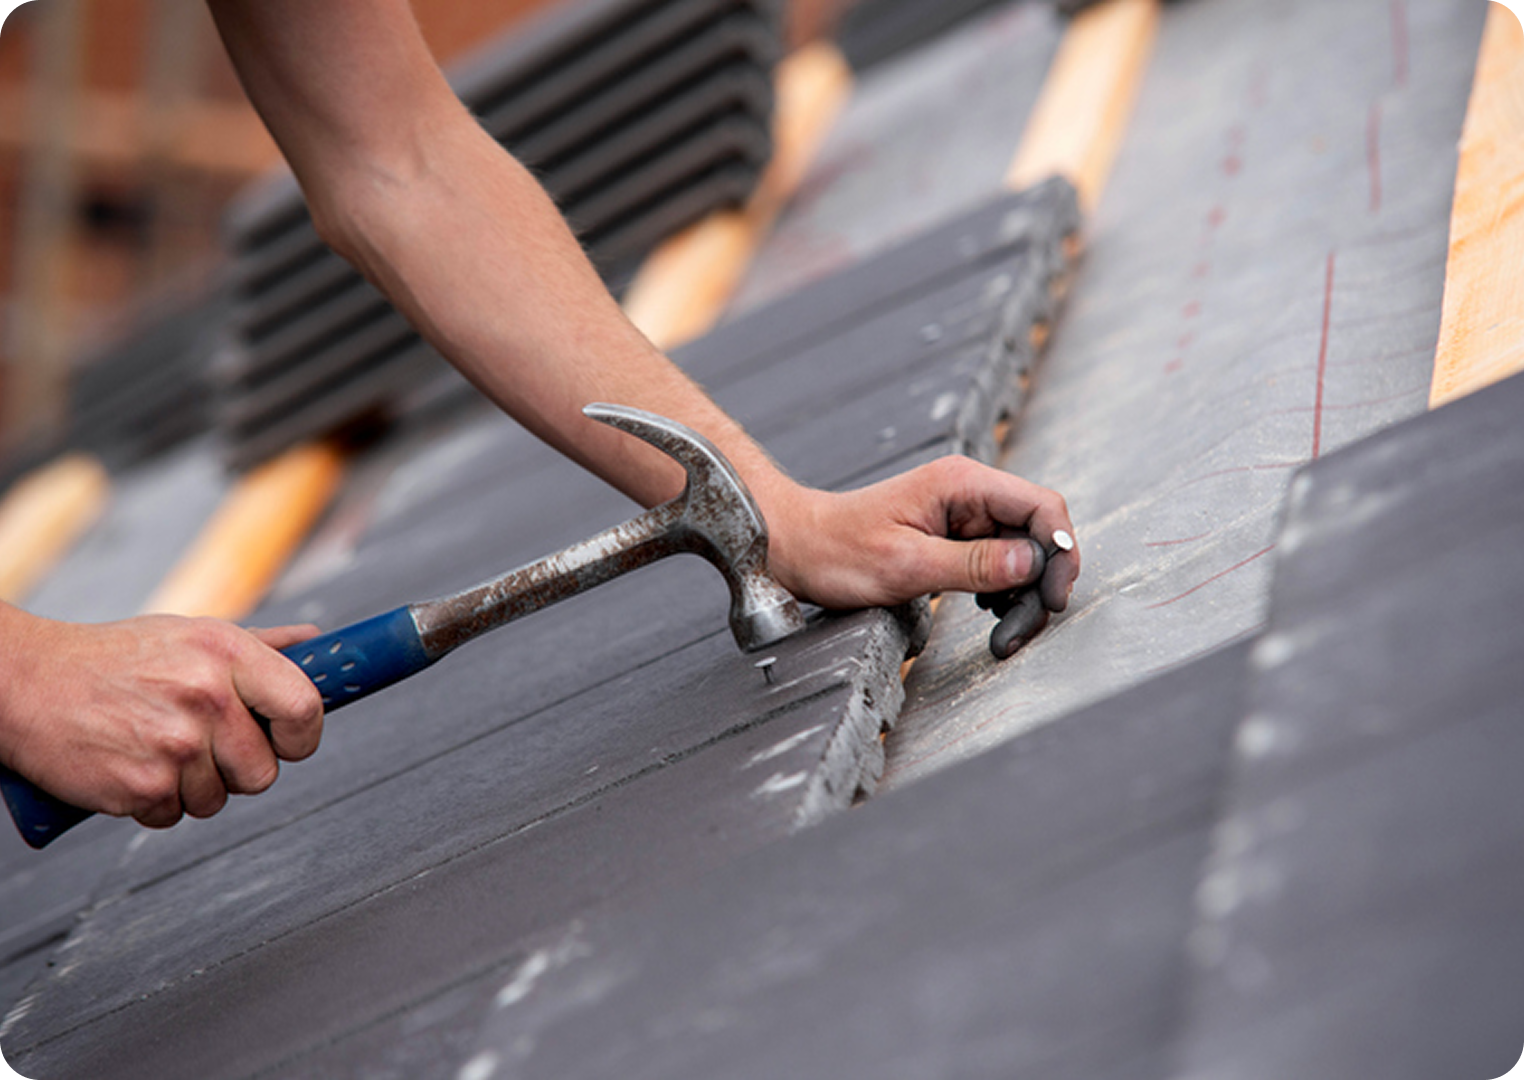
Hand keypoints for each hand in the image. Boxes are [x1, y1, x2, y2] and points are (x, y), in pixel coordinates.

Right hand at [0, 607, 323, 828]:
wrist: (28, 682)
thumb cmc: (112, 658)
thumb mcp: (192, 634)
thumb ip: (261, 646)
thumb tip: (316, 643)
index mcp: (227, 653)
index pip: (305, 708)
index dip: (303, 734)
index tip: (289, 738)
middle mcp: (207, 696)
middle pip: (264, 770)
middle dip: (238, 767)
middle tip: (202, 742)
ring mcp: (175, 745)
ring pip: (220, 798)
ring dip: (193, 785)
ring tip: (157, 746)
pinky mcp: (142, 786)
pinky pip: (174, 816)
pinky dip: (155, 802)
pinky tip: (133, 764)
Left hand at [763, 456, 1079, 611]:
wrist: (796, 548)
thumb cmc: (837, 551)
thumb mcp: (906, 565)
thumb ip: (973, 564)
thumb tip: (1034, 563)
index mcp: (961, 483)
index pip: (1041, 507)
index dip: (1060, 552)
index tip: (1053, 599)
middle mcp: (968, 493)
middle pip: (1037, 532)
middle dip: (1041, 583)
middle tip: (1020, 630)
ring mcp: (963, 515)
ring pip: (1023, 552)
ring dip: (1024, 594)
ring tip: (1003, 632)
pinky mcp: (954, 537)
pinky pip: (1000, 562)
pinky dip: (1004, 591)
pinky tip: (989, 613)